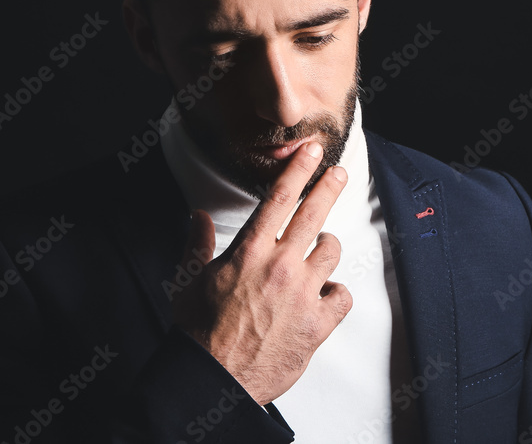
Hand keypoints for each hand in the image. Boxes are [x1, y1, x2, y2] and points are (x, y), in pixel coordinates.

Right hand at [172, 141, 352, 404]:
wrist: (214, 378)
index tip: (311, 152)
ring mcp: (302, 294)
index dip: (298, 169)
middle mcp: (280, 267)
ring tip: (316, 252)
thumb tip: (198, 217)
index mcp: (249, 252)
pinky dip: (335, 293)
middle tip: (338, 174)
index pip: (279, 199)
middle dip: (329, 186)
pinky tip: (324, 295)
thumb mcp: (189, 280)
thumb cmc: (199, 332)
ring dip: (325, 248)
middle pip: (314, 214)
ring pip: (331, 251)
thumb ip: (198, 244)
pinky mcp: (318, 323)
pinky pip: (342, 294)